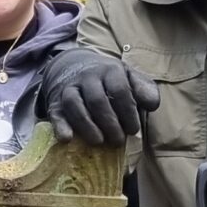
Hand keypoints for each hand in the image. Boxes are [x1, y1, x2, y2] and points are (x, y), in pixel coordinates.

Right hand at [43, 45, 158, 145]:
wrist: (72, 65)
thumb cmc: (107, 79)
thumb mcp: (128, 77)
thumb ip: (143, 89)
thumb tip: (152, 105)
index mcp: (110, 70)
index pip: (119, 90)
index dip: (127, 112)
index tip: (133, 130)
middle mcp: (87, 76)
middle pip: (97, 99)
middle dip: (109, 123)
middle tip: (118, 141)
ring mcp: (69, 88)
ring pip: (74, 104)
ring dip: (86, 125)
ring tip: (98, 142)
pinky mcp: (55, 101)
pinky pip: (55, 113)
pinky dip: (60, 126)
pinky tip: (67, 139)